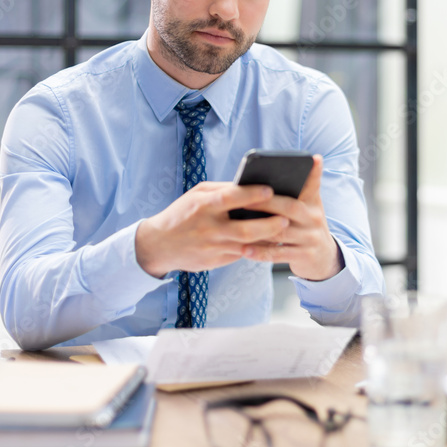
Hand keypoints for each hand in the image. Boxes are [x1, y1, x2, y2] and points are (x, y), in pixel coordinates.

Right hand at [135, 182, 289, 277]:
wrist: (159, 245)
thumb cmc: (182, 213)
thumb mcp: (196, 195)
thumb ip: (221, 190)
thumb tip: (250, 185)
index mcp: (202, 206)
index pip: (230, 198)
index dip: (251, 194)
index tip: (270, 189)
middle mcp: (209, 228)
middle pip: (244, 229)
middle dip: (268, 224)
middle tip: (286, 218)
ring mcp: (213, 247)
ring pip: (247, 245)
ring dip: (268, 239)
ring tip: (284, 230)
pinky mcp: (215, 261)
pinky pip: (242, 254)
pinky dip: (258, 248)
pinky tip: (271, 241)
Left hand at [237, 155, 342, 281]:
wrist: (324, 257)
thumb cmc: (306, 227)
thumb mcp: (307, 208)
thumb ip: (295, 193)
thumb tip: (265, 182)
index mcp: (313, 203)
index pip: (313, 184)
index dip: (314, 172)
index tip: (313, 158)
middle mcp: (314, 218)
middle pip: (290, 207)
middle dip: (267, 203)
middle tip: (245, 199)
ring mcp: (310, 238)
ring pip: (282, 231)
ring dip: (259, 228)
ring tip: (239, 224)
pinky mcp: (304, 256)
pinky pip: (279, 254)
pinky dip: (261, 252)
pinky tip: (245, 250)